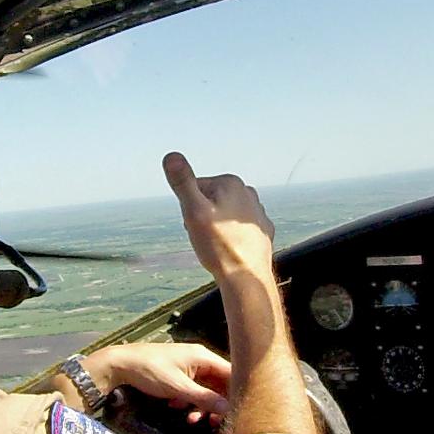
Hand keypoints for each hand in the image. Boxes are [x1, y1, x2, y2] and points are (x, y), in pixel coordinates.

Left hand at [92, 342, 231, 424]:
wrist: (120, 364)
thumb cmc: (150, 371)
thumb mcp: (178, 388)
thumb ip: (204, 398)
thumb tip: (228, 408)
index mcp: (203, 357)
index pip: (231, 374)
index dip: (235, 393)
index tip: (233, 412)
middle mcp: (199, 359)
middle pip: (219, 383)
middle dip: (216, 404)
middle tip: (212, 422)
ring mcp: (188, 366)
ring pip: (205, 388)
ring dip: (200, 405)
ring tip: (191, 419)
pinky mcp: (178, 373)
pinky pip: (192, 388)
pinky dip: (188, 400)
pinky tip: (176, 406)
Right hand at [163, 152, 275, 283]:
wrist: (246, 277)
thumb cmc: (219, 246)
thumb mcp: (194, 211)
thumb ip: (183, 183)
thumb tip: (171, 156)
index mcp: (231, 183)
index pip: (194, 190)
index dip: (189, 210)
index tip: (196, 224)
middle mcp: (248, 193)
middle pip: (209, 202)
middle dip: (202, 218)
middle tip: (206, 238)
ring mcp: (258, 212)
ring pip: (223, 217)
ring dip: (215, 229)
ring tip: (218, 246)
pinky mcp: (262, 231)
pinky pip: (237, 231)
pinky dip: (231, 239)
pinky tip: (231, 251)